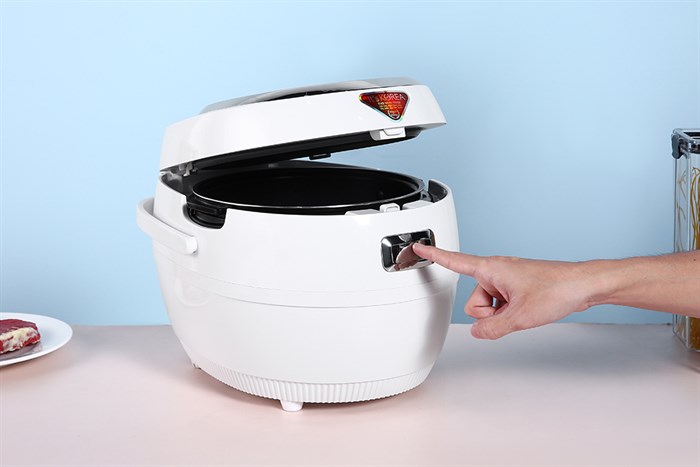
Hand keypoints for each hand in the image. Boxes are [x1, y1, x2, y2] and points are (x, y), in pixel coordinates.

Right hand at [412, 243, 593, 338]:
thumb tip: (478, 331)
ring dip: (501, 313)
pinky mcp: (516, 287)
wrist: (583, 285)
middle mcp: (496, 272)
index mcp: (490, 269)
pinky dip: (510, 311)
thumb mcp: (519, 317)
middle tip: (512, 311)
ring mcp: (507, 280)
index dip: (435, 256)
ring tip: (524, 309)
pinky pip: (501, 304)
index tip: (418, 248)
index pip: (455, 261)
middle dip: (487, 312)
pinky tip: (528, 309)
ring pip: (487, 305)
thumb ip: (492, 328)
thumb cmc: (557, 289)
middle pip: (473, 300)